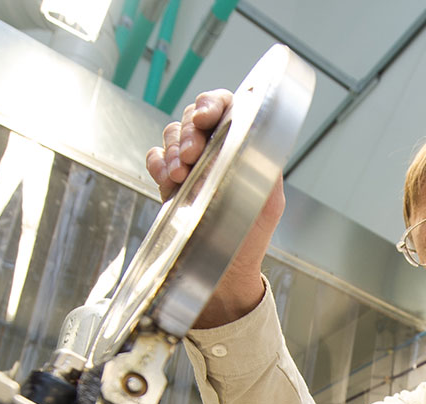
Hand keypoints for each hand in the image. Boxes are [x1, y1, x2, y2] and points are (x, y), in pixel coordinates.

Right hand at [145, 90, 283, 328]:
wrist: (221, 276)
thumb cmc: (248, 240)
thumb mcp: (269, 202)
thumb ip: (267, 167)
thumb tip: (262, 137)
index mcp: (242, 147)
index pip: (225, 107)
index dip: (212, 104)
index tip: (206, 118)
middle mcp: (215, 150)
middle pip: (193, 117)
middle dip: (188, 133)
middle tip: (190, 157)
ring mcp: (191, 165)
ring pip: (172, 136)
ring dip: (172, 151)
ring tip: (180, 176)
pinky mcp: (170, 182)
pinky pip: (155, 158)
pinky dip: (157, 164)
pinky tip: (168, 181)